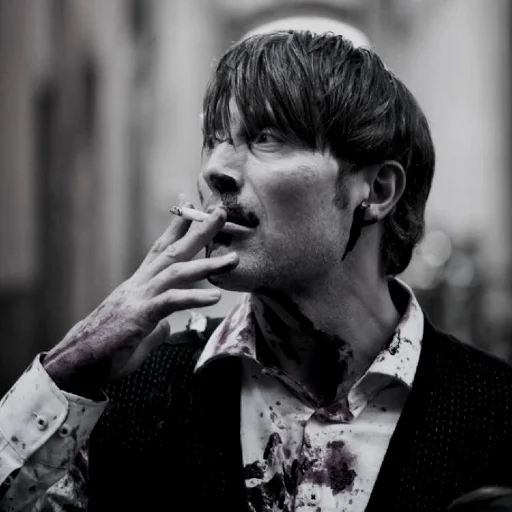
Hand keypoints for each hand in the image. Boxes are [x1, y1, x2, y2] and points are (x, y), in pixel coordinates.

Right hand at [43, 202, 237, 391]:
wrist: (76, 361)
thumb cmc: (105, 347)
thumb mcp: (137, 333)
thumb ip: (154, 325)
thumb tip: (167, 325)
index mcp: (139, 284)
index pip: (161, 249)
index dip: (177, 227)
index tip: (191, 206)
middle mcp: (140, 284)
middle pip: (173, 250)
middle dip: (198, 229)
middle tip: (220, 212)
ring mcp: (139, 297)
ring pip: (176, 271)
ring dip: (207, 263)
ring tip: (233, 259)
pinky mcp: (139, 316)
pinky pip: (170, 301)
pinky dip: (194, 297)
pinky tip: (216, 297)